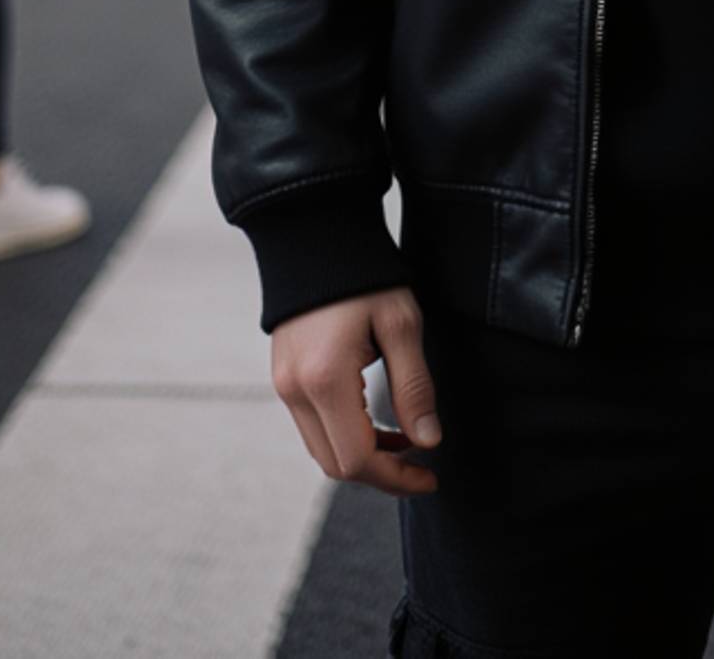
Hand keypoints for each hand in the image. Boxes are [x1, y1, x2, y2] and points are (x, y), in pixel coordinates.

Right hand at [270, 286, 439, 499]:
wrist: (317, 235)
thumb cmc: (366, 276)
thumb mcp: (401, 325)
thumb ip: (414, 387)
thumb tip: (429, 441)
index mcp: (325, 380)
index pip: (357, 460)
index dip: (396, 477)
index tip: (430, 476)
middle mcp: (295, 391)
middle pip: (336, 465)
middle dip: (382, 472)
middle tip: (422, 462)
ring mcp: (283, 386)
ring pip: (322, 450)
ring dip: (363, 455)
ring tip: (404, 437)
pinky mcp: (283, 377)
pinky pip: (313, 426)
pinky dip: (345, 434)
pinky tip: (374, 419)